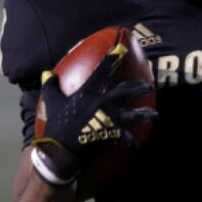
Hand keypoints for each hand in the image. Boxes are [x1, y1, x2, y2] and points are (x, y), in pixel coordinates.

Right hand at [31, 49, 157, 183]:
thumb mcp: (51, 103)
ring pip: (134, 115)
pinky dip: (132, 144)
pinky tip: (136, 146)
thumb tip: (47, 74)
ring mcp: (109, 120)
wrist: (60, 152)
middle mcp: (102, 103)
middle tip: (149, 86)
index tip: (121, 49)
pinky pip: (127, 139)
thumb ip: (50, 86)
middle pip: (127, 90)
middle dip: (140, 86)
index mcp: (88, 93)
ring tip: (154, 114)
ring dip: (146, 114)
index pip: (102, 70)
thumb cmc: (55, 126)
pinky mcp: (112, 137)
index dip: (113, 58)